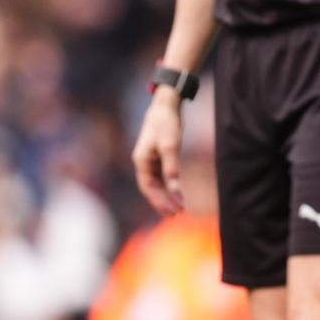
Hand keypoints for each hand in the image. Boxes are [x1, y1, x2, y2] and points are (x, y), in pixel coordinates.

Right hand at [132, 91, 184, 213]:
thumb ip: (172, 169)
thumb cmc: (166, 123)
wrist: (166, 104)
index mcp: (141, 161)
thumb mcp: (170, 146)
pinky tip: (177, 192)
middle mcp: (143, 162)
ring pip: (156, 183)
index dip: (159, 201)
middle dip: (162, 202)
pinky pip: (161, 175)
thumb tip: (176, 190)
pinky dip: (168, 185)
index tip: (173, 211)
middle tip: (177, 214)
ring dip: (166, 195)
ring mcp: (150, 159)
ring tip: (178, 207)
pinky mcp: (158, 155)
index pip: (148, 188)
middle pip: (151, 188)